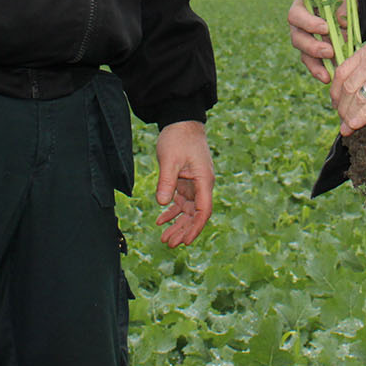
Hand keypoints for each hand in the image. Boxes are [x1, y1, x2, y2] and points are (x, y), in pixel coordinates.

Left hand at [153, 120, 213, 247]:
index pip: (203, 211)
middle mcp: (202, 185)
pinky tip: (161, 220)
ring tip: (164, 238)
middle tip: (169, 244)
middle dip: (183, 230)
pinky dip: (172, 212)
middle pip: (195, 214)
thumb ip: (167, 181)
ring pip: (188, 211)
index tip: (185, 241)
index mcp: (203, 181)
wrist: (181, 121)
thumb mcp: (170, 159)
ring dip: (177, 224)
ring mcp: (194, 184)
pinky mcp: (185, 181)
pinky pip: (180, 202)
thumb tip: (163, 203)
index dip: (195, 228)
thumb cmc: (179, 138)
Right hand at [287, 0, 345, 82]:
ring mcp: (306, 42)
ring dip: (315, 64)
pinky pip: (313, 65)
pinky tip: (328, 78)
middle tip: (329, 51)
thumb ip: (342, 5)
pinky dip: (320, 72)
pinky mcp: (314, 54)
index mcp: (301, 8)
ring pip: (304, 54)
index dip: (308, 23)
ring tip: (328, 72)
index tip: (325, 28)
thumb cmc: (342, 0)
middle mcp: (299, 26)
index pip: (296, 15)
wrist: (348, 11)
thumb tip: (339, 20)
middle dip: (312, 47)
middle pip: (297, 39)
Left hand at [331, 31, 365, 135]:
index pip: (342, 72)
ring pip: (358, 96)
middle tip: (341, 120)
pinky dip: (361, 116)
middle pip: (347, 87)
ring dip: (349, 115)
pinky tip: (355, 125)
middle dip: (341, 107)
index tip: (335, 103)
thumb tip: (358, 83)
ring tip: (347, 128)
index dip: (335, 91)